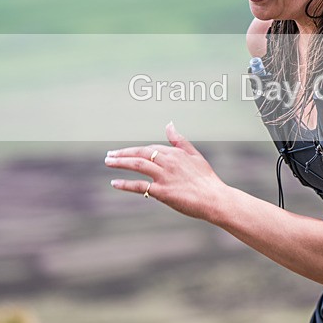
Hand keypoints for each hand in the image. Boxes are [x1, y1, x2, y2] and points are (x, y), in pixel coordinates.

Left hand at [106, 122, 223, 220]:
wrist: (215, 198)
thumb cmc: (206, 179)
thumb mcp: (195, 156)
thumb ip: (180, 141)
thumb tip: (169, 124)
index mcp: (176, 153)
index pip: (150, 148)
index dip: (135, 150)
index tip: (125, 153)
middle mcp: (168, 161)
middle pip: (140, 153)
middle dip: (122, 153)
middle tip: (109, 155)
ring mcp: (164, 176)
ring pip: (137, 164)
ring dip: (120, 162)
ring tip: (108, 162)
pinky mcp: (162, 191)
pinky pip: (139, 185)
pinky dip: (125, 183)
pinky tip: (115, 182)